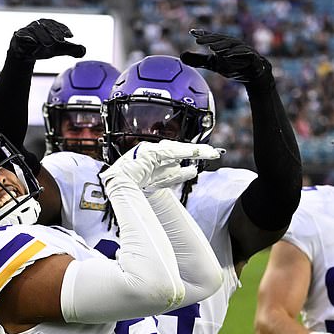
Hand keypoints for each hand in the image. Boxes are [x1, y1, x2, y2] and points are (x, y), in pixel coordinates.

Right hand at [8, 19, 85, 60]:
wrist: (26, 53)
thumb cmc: (44, 47)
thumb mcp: (59, 49)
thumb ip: (72, 49)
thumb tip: (83, 51)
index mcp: (48, 24)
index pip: (57, 25)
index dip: (64, 30)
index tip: (70, 36)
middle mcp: (38, 24)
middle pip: (47, 26)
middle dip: (54, 33)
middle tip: (61, 41)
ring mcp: (28, 29)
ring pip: (35, 30)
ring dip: (42, 36)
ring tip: (49, 44)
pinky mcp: (19, 36)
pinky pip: (22, 35)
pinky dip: (27, 38)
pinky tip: (33, 42)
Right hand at [99, 140, 221, 189]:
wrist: (118, 185)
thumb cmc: (135, 184)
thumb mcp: (162, 180)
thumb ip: (177, 174)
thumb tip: (193, 169)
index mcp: (157, 157)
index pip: (179, 153)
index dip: (195, 153)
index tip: (210, 154)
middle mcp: (155, 151)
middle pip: (180, 149)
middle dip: (198, 151)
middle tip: (215, 153)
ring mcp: (151, 150)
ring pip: (176, 149)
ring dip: (193, 151)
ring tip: (209, 152)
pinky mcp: (149, 152)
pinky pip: (169, 151)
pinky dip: (182, 152)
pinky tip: (194, 152)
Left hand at [180, 30, 271, 83]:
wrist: (254, 75)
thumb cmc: (234, 65)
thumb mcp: (214, 64)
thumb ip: (199, 60)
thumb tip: (181, 55)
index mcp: (223, 44)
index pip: (212, 38)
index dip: (203, 34)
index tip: (192, 32)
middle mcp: (233, 44)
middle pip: (220, 40)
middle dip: (210, 39)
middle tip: (198, 40)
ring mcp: (243, 49)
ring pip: (231, 45)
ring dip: (221, 45)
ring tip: (211, 48)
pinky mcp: (252, 56)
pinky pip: (244, 53)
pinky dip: (236, 53)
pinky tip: (227, 55)